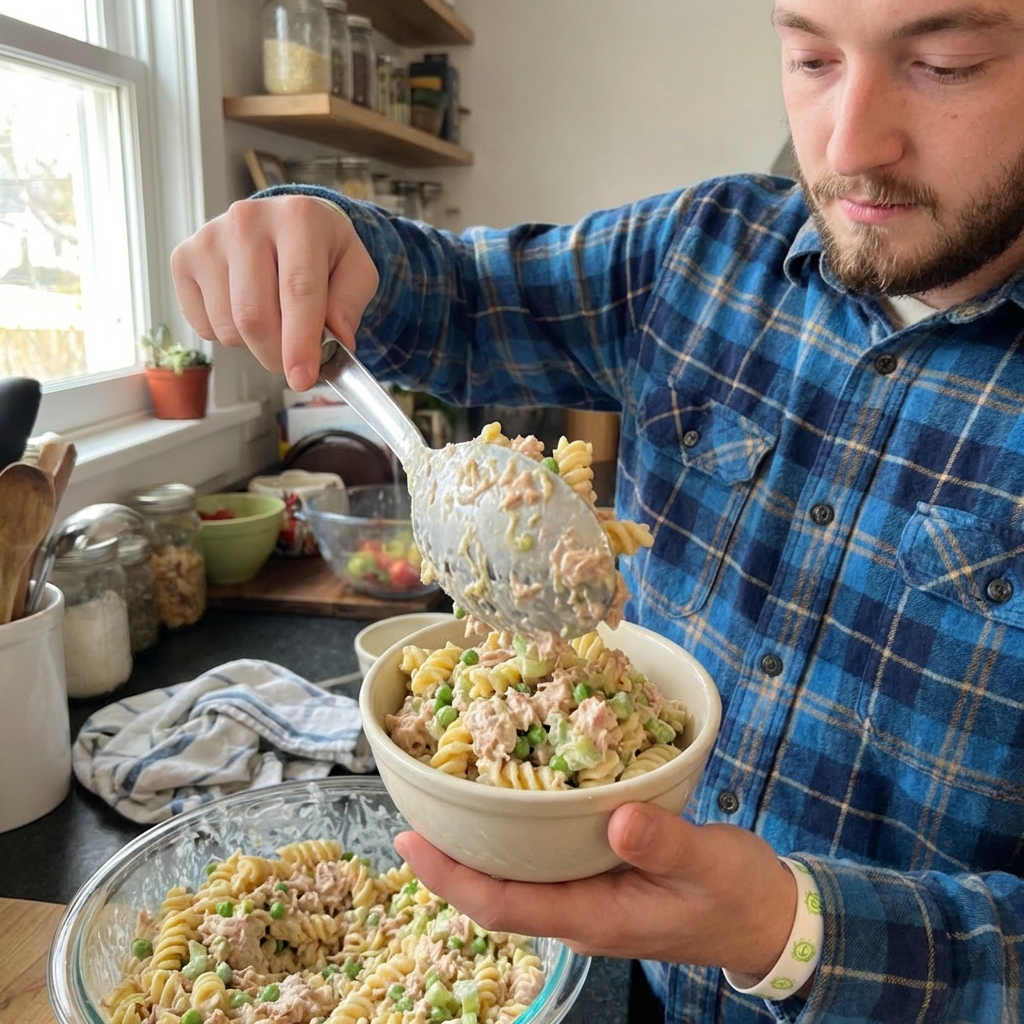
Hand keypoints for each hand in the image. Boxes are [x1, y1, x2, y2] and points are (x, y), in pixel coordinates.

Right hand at [170, 196, 378, 389]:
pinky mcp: (184, 259)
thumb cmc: (323, 250)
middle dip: (277, 356)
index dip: (300, 342)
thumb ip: (349, 307)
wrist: (286, 222)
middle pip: (255, 316)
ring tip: (274, 322)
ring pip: (228, 326)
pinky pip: (204, 325)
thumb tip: (334, 343)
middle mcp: (247, 221)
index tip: (302, 379)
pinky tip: (244, 309)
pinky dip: (229, 336)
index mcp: (299, 218)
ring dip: (255, 345)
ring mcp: (209, 238)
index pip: (298, 291)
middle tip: (295, 364)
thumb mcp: (356, 271)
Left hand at [394, 802, 795, 977]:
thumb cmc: (737, 896)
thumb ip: (666, 844)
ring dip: (479, 842)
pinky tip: (513, 793)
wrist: (764, 918)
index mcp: (593, 917)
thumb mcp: (709, 866)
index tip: (410, 841)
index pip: (500, 906)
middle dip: (449, 856)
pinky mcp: (599, 876)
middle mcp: (577, 911)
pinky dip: (516, 830)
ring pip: (515, 875)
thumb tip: (618, 819)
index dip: (449, 877)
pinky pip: (543, 859)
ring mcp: (586, 895)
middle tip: (416, 804)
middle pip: (494, 891)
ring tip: (450, 794)